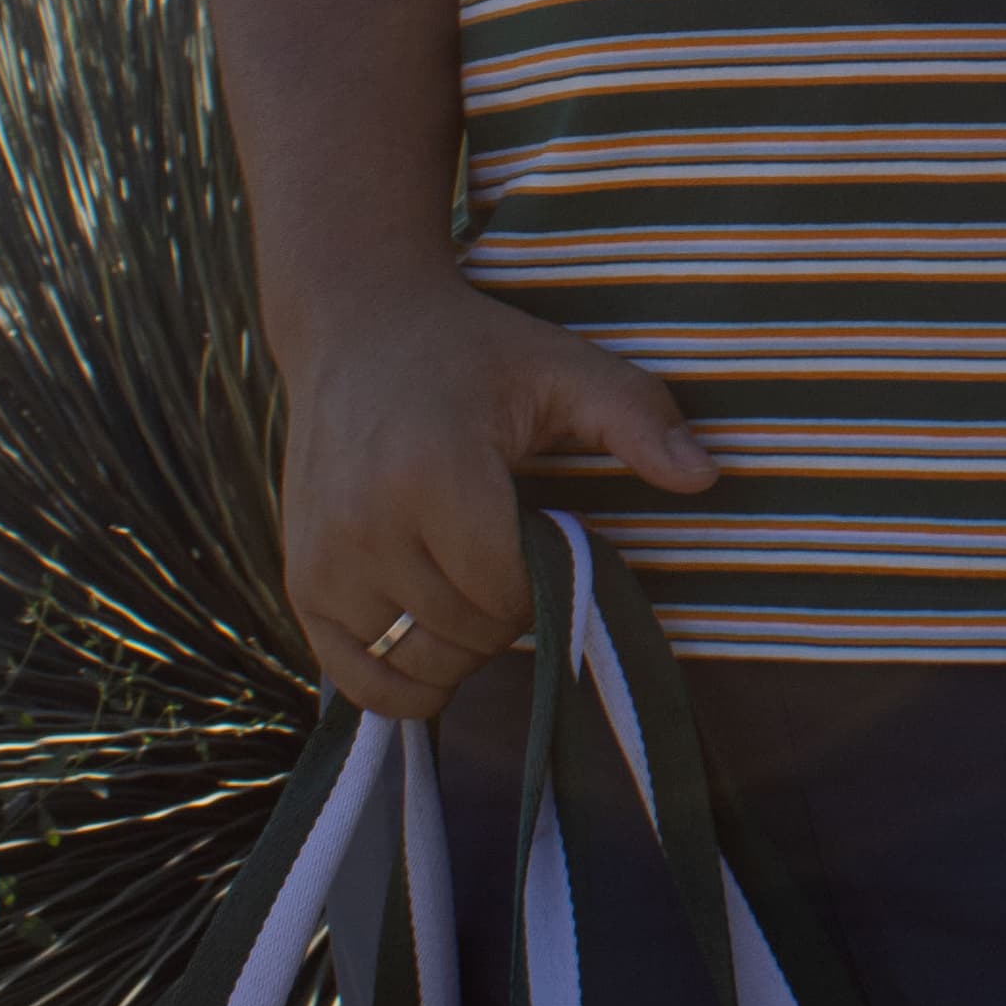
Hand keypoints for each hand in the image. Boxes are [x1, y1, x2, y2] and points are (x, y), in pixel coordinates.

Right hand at [277, 271, 716, 714]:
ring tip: (466, 576)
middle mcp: (363, 525)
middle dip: (506, 611)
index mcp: (433, 473)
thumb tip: (706, 477)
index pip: (506, 596)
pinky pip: (357, 679)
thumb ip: (638, 422)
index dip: (544, 580)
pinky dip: (401, 674)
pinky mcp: (299, 584)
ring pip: (416, 667)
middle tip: (507, 548)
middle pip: (464, 637)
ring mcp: (321, 561)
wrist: (358, 326)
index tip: (543, 530)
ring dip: (459, 644)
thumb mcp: (565, 370)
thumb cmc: (475, 351)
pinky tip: (426, 623)